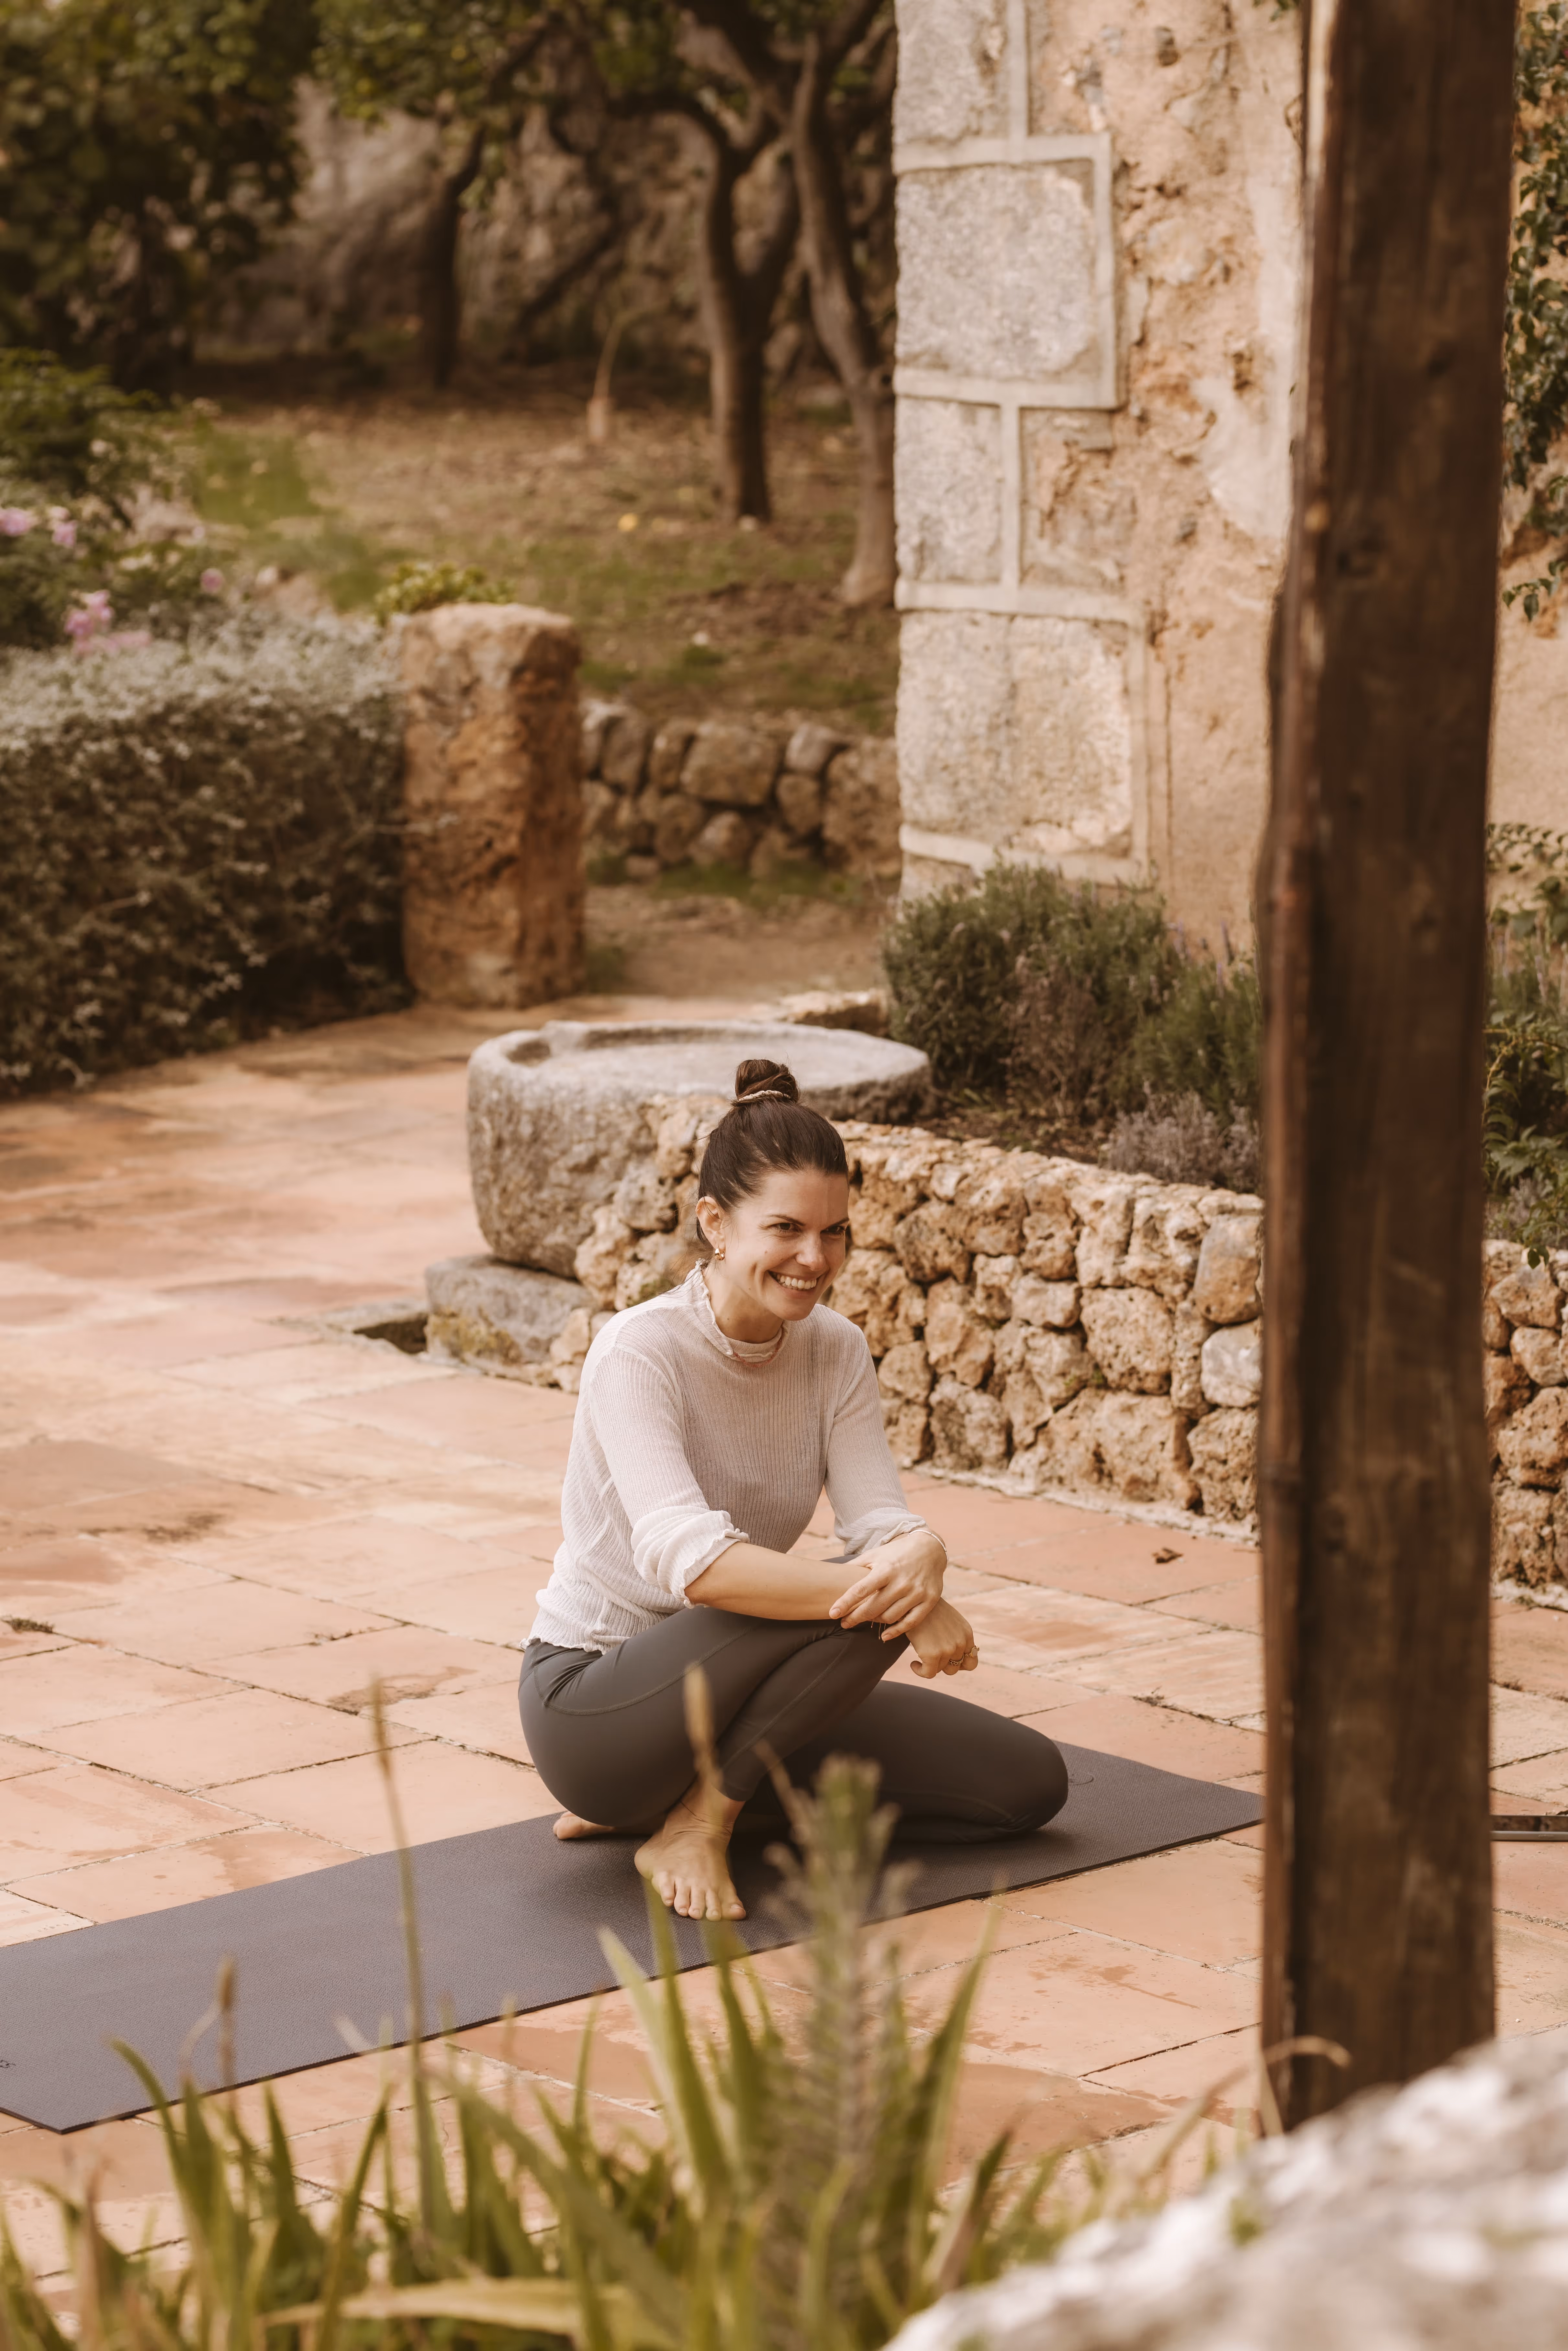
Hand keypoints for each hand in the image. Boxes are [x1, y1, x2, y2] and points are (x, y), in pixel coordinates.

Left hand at [830, 1528, 946, 1636]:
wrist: (930, 1549)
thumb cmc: (896, 1553)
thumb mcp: (875, 1554)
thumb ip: (855, 1565)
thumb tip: (832, 1574)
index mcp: (886, 1569)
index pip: (861, 1589)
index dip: (845, 1603)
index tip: (833, 1613)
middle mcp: (901, 1581)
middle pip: (873, 1607)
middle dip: (855, 1617)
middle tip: (844, 1623)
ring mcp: (916, 1592)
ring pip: (890, 1617)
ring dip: (874, 1622)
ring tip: (865, 1620)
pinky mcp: (929, 1601)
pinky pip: (910, 1623)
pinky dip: (896, 1632)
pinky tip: (884, 1636)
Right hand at [905, 1599, 978, 1678]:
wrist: (913, 1599)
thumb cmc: (928, 1609)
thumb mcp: (950, 1620)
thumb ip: (956, 1636)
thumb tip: (953, 1656)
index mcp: (967, 1634)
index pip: (971, 1661)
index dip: (960, 1665)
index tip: (948, 1661)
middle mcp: (960, 1642)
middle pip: (955, 1667)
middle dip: (944, 1664)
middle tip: (933, 1657)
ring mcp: (947, 1649)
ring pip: (940, 1670)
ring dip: (931, 1666)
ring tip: (921, 1656)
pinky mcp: (932, 1654)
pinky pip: (928, 1674)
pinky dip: (920, 1671)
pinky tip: (913, 1663)